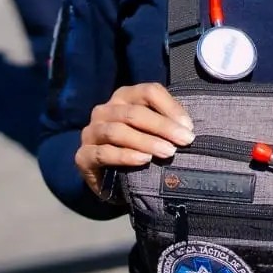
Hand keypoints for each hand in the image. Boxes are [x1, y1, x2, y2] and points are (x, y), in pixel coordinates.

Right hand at [75, 83, 196, 200]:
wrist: (114, 181)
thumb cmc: (139, 149)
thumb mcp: (155, 132)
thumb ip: (167, 123)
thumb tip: (188, 127)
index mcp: (124, 97)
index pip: (148, 92)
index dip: (170, 107)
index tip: (189, 126)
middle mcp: (104, 110)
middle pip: (134, 112)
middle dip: (163, 127)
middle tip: (185, 141)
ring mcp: (91, 132)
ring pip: (118, 131)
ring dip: (146, 141)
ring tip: (168, 152)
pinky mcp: (83, 156)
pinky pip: (103, 153)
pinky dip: (125, 156)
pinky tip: (144, 160)